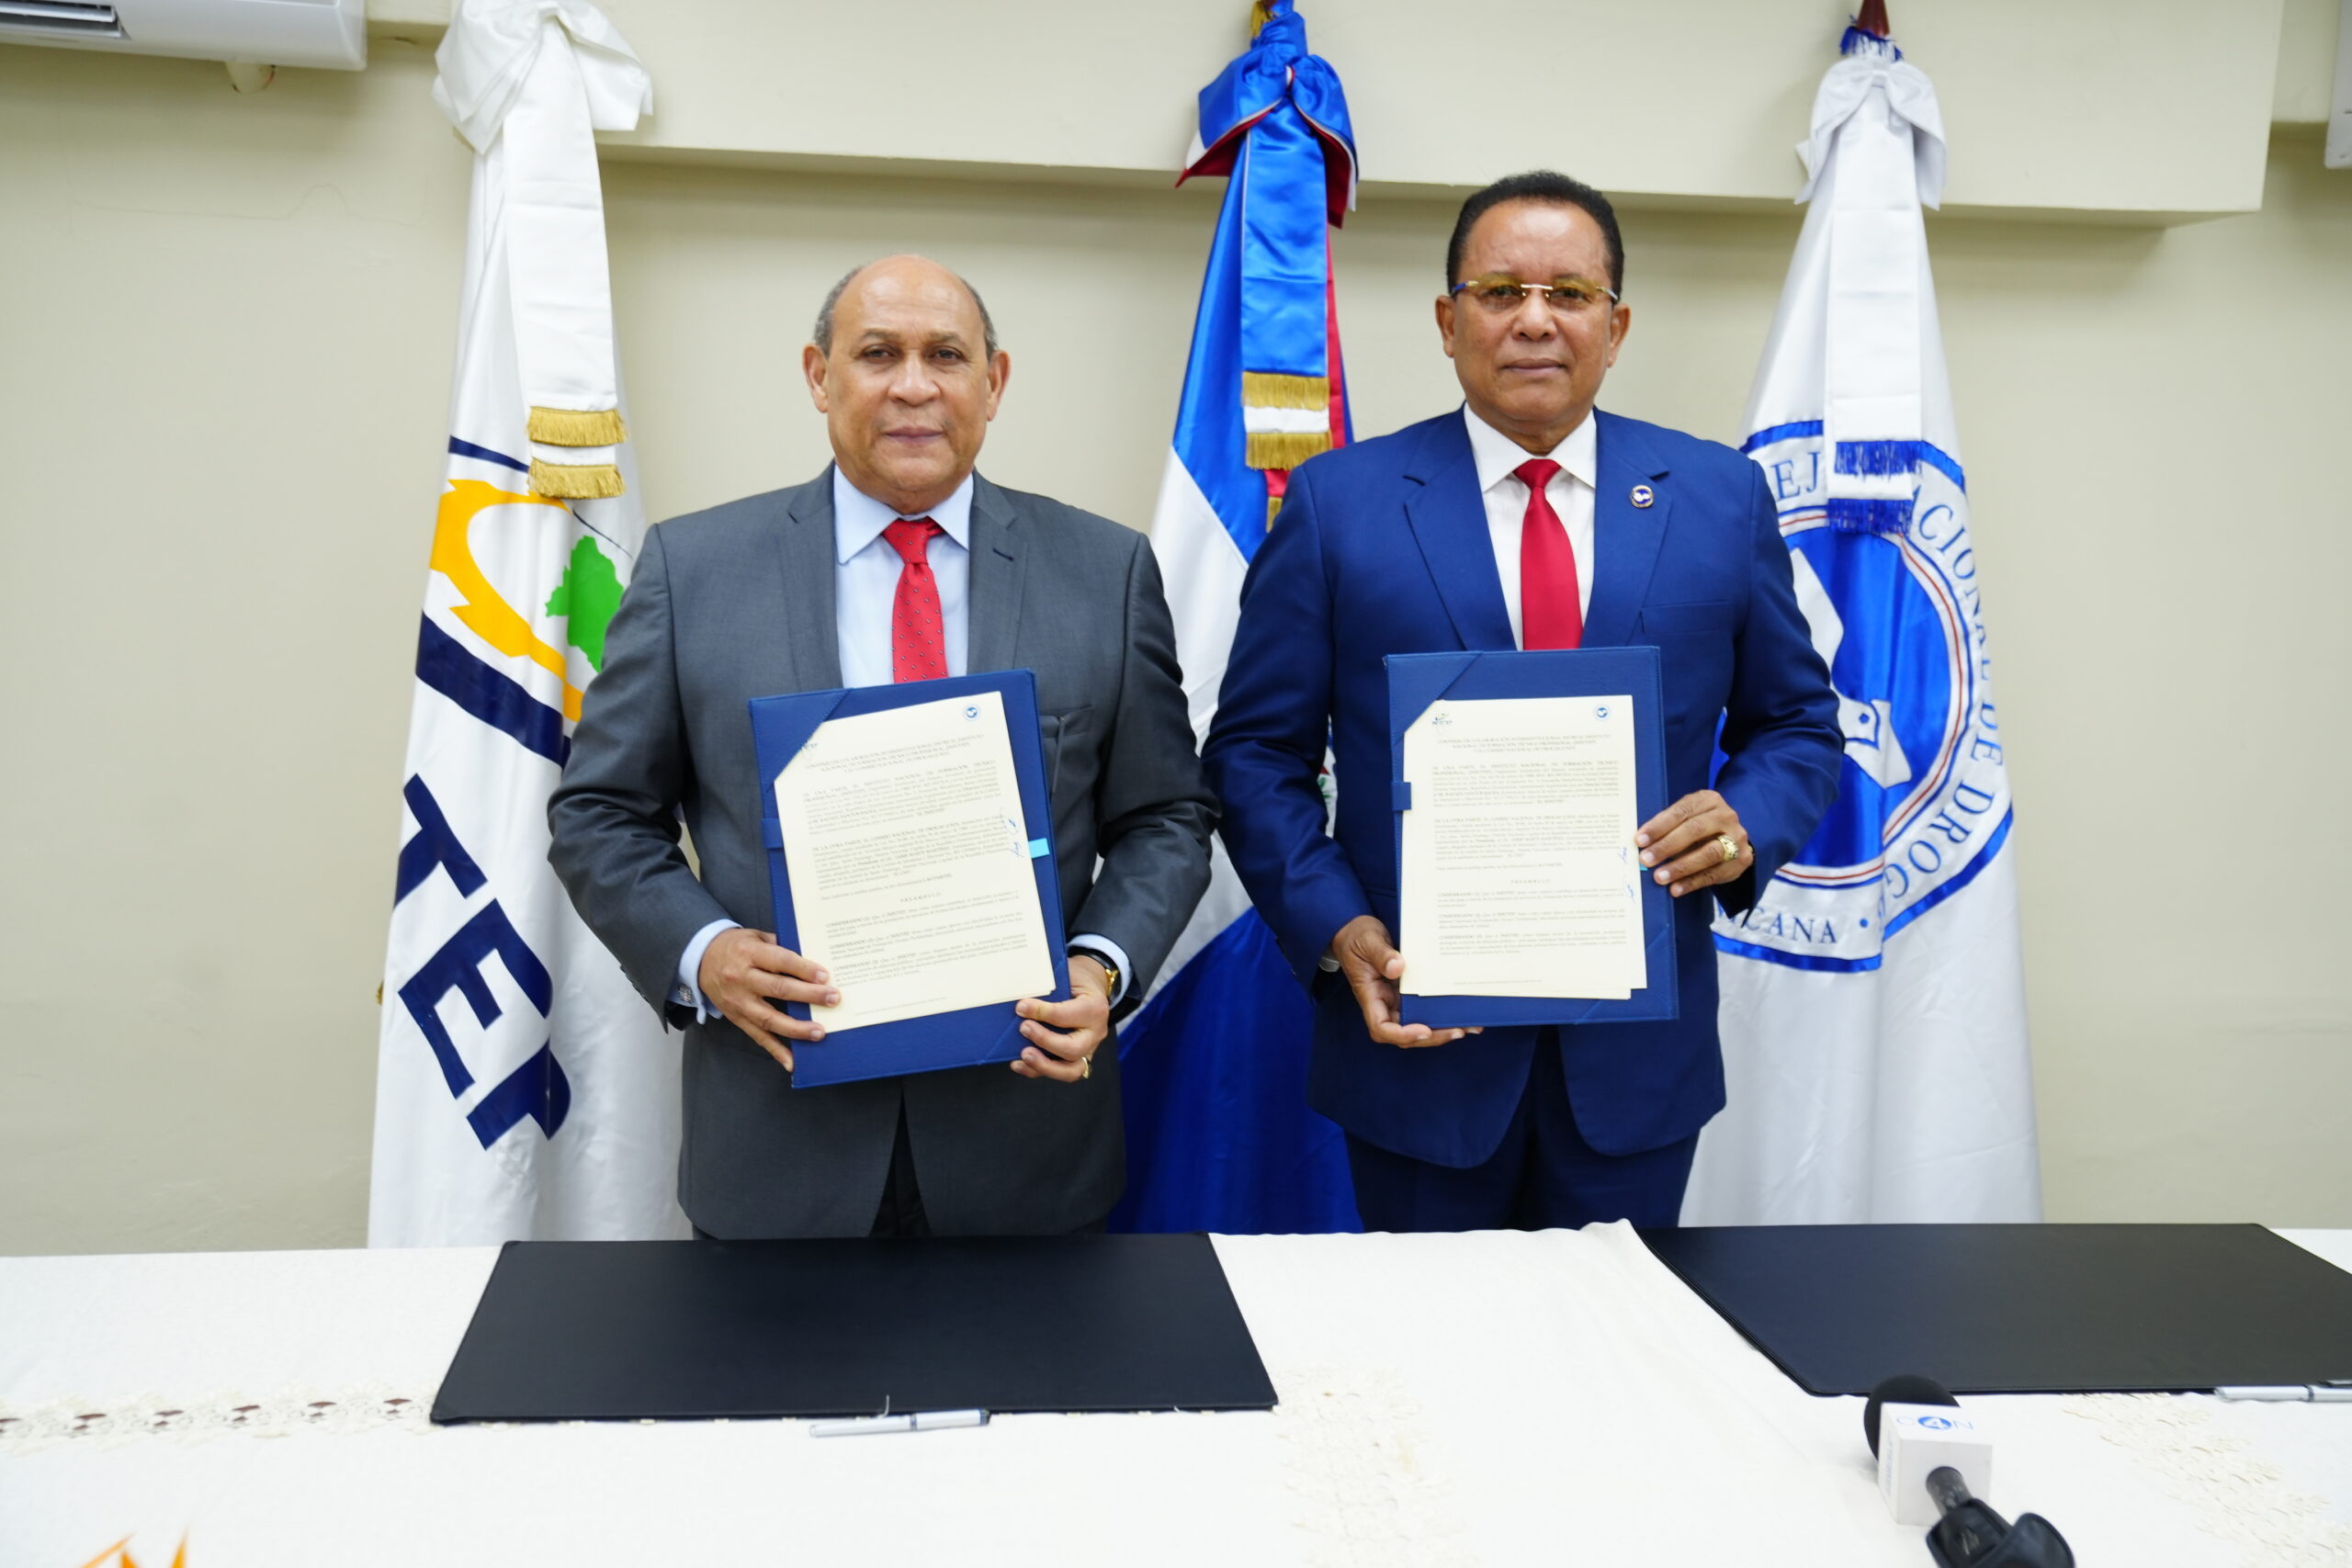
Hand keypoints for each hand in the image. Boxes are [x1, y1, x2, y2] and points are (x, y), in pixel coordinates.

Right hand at [698, 927, 838, 1071]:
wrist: (700, 959)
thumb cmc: (735, 946)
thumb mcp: (755, 936)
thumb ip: (780, 946)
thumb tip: (811, 959)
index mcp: (749, 953)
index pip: (781, 961)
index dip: (803, 969)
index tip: (824, 976)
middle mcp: (742, 979)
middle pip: (779, 989)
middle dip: (808, 995)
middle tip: (833, 999)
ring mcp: (738, 1001)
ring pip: (769, 1018)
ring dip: (796, 1028)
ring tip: (819, 1032)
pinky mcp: (736, 1017)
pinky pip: (757, 1036)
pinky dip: (775, 1050)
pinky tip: (792, 1061)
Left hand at [1010, 954, 1111, 1082]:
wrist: (1092, 987)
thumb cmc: (1076, 980)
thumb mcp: (1067, 974)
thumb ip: (1048, 987)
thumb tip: (1019, 997)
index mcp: (1094, 1008)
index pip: (1067, 1015)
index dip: (1042, 1012)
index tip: (1021, 1007)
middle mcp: (1095, 1033)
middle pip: (1072, 1049)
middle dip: (1044, 1041)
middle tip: (1024, 1028)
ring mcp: (1088, 1049)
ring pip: (1070, 1071)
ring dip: (1043, 1065)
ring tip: (1023, 1054)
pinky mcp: (1078, 1059)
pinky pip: (1060, 1073)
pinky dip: (1037, 1071)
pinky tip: (1019, 1063)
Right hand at [1331, 914, 1477, 1048]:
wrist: (1354, 930)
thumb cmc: (1356, 937)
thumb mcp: (1367, 941)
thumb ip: (1381, 954)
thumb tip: (1398, 968)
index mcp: (1370, 996)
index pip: (1381, 1028)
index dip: (1402, 1035)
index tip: (1423, 1030)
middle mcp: (1383, 1003)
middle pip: (1404, 1034)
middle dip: (1431, 1037)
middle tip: (1458, 1031)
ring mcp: (1395, 999)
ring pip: (1417, 1024)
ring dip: (1440, 1029)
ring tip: (1468, 1026)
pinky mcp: (1405, 992)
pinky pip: (1422, 1008)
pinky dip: (1440, 1013)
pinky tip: (1460, 1011)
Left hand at [1637, 790, 1751, 897]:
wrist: (1732, 840)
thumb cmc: (1699, 828)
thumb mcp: (1686, 819)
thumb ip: (1668, 826)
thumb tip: (1640, 843)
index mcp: (1708, 800)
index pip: (1682, 811)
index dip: (1659, 826)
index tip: (1640, 840)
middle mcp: (1726, 816)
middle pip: (1695, 829)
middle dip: (1667, 845)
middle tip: (1646, 859)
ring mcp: (1737, 838)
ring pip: (1709, 853)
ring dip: (1681, 866)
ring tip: (1659, 877)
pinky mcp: (1742, 860)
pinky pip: (1714, 873)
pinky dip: (1693, 882)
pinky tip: (1676, 889)